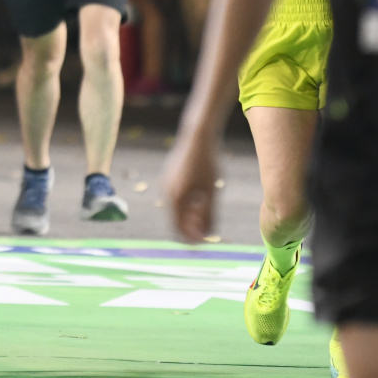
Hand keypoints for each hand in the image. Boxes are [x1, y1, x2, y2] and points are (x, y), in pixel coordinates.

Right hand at [162, 126, 221, 242]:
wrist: (197, 136)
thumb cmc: (208, 164)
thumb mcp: (212, 192)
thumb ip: (208, 215)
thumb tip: (207, 236)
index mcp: (175, 198)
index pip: (179, 229)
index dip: (193, 238)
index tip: (208, 241)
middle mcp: (166, 192)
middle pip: (176, 221)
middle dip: (191, 227)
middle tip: (210, 226)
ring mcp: (166, 184)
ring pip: (176, 209)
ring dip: (190, 215)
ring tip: (208, 207)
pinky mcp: (169, 177)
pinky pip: (176, 198)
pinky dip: (187, 204)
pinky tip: (201, 196)